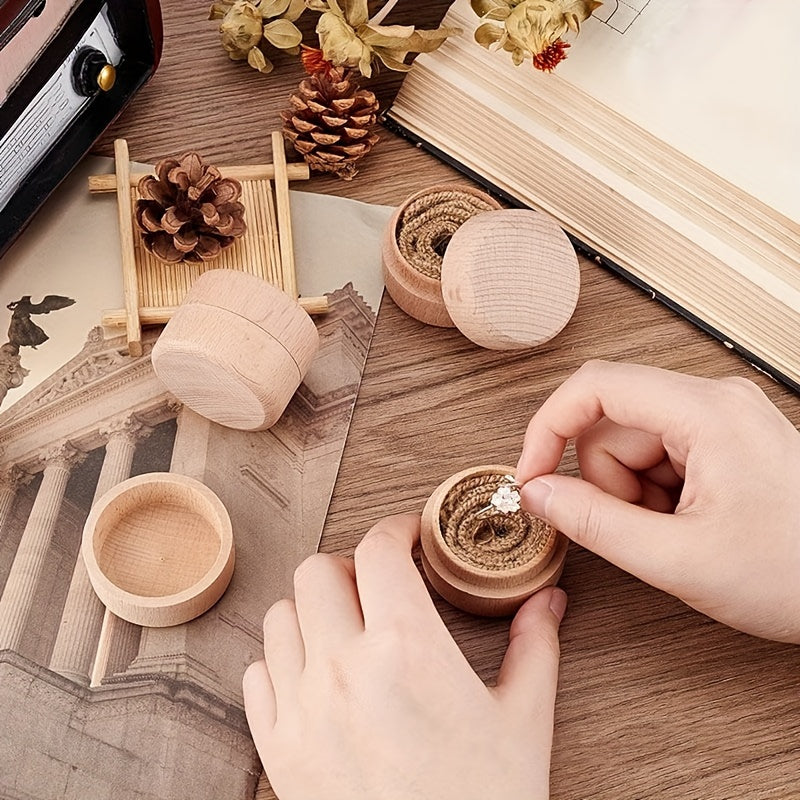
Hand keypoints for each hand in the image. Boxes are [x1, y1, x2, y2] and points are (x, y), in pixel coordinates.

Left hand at [242, 514, 566, 799]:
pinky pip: (256, 675)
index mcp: (407, 649)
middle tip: (378, 584)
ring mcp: (301, 709)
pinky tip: (314, 674)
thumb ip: (535, 648)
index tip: (408, 536)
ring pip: (281, 616)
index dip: (394, 530)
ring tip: (345, 625)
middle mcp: (343, 668)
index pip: (377, 550)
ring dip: (312, 609)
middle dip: (350, 565)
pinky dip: (281, 660)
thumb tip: (549, 601)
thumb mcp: (523, 722)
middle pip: (316, 571)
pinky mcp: (277, 749)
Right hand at [516, 360, 799, 643]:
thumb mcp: (679, 559)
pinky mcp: (723, 440)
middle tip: (640, 529)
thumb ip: (593, 523)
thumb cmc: (795, 575)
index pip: (595, 386)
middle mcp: (714, 401)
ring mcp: (721, 419)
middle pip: (611, 423)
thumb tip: (538, 493)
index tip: (531, 474)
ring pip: (631, 443)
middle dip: (607, 481)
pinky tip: (689, 524)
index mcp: (707, 413)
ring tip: (675, 532)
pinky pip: (658, 456)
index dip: (548, 428)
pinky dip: (656, 495)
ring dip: (632, 493)